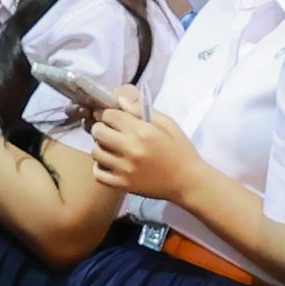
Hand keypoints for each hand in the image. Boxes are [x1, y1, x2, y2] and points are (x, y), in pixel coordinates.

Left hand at [90, 87, 204, 199]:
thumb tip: (120, 101)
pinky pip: (98, 173)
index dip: (111, 114)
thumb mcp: (168, 125)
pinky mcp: (122, 184)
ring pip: (95, 152)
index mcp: (143, 132)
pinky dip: (100, 167)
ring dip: (101, 147)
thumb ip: (143, 110)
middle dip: (102, 128)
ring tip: (113, 148)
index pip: (109, 115)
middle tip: (111, 132)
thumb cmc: (180, 151)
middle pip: (98, 131)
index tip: (115, 118)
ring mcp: (125, 169)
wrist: (189, 182)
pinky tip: (111, 164)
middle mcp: (131, 150)